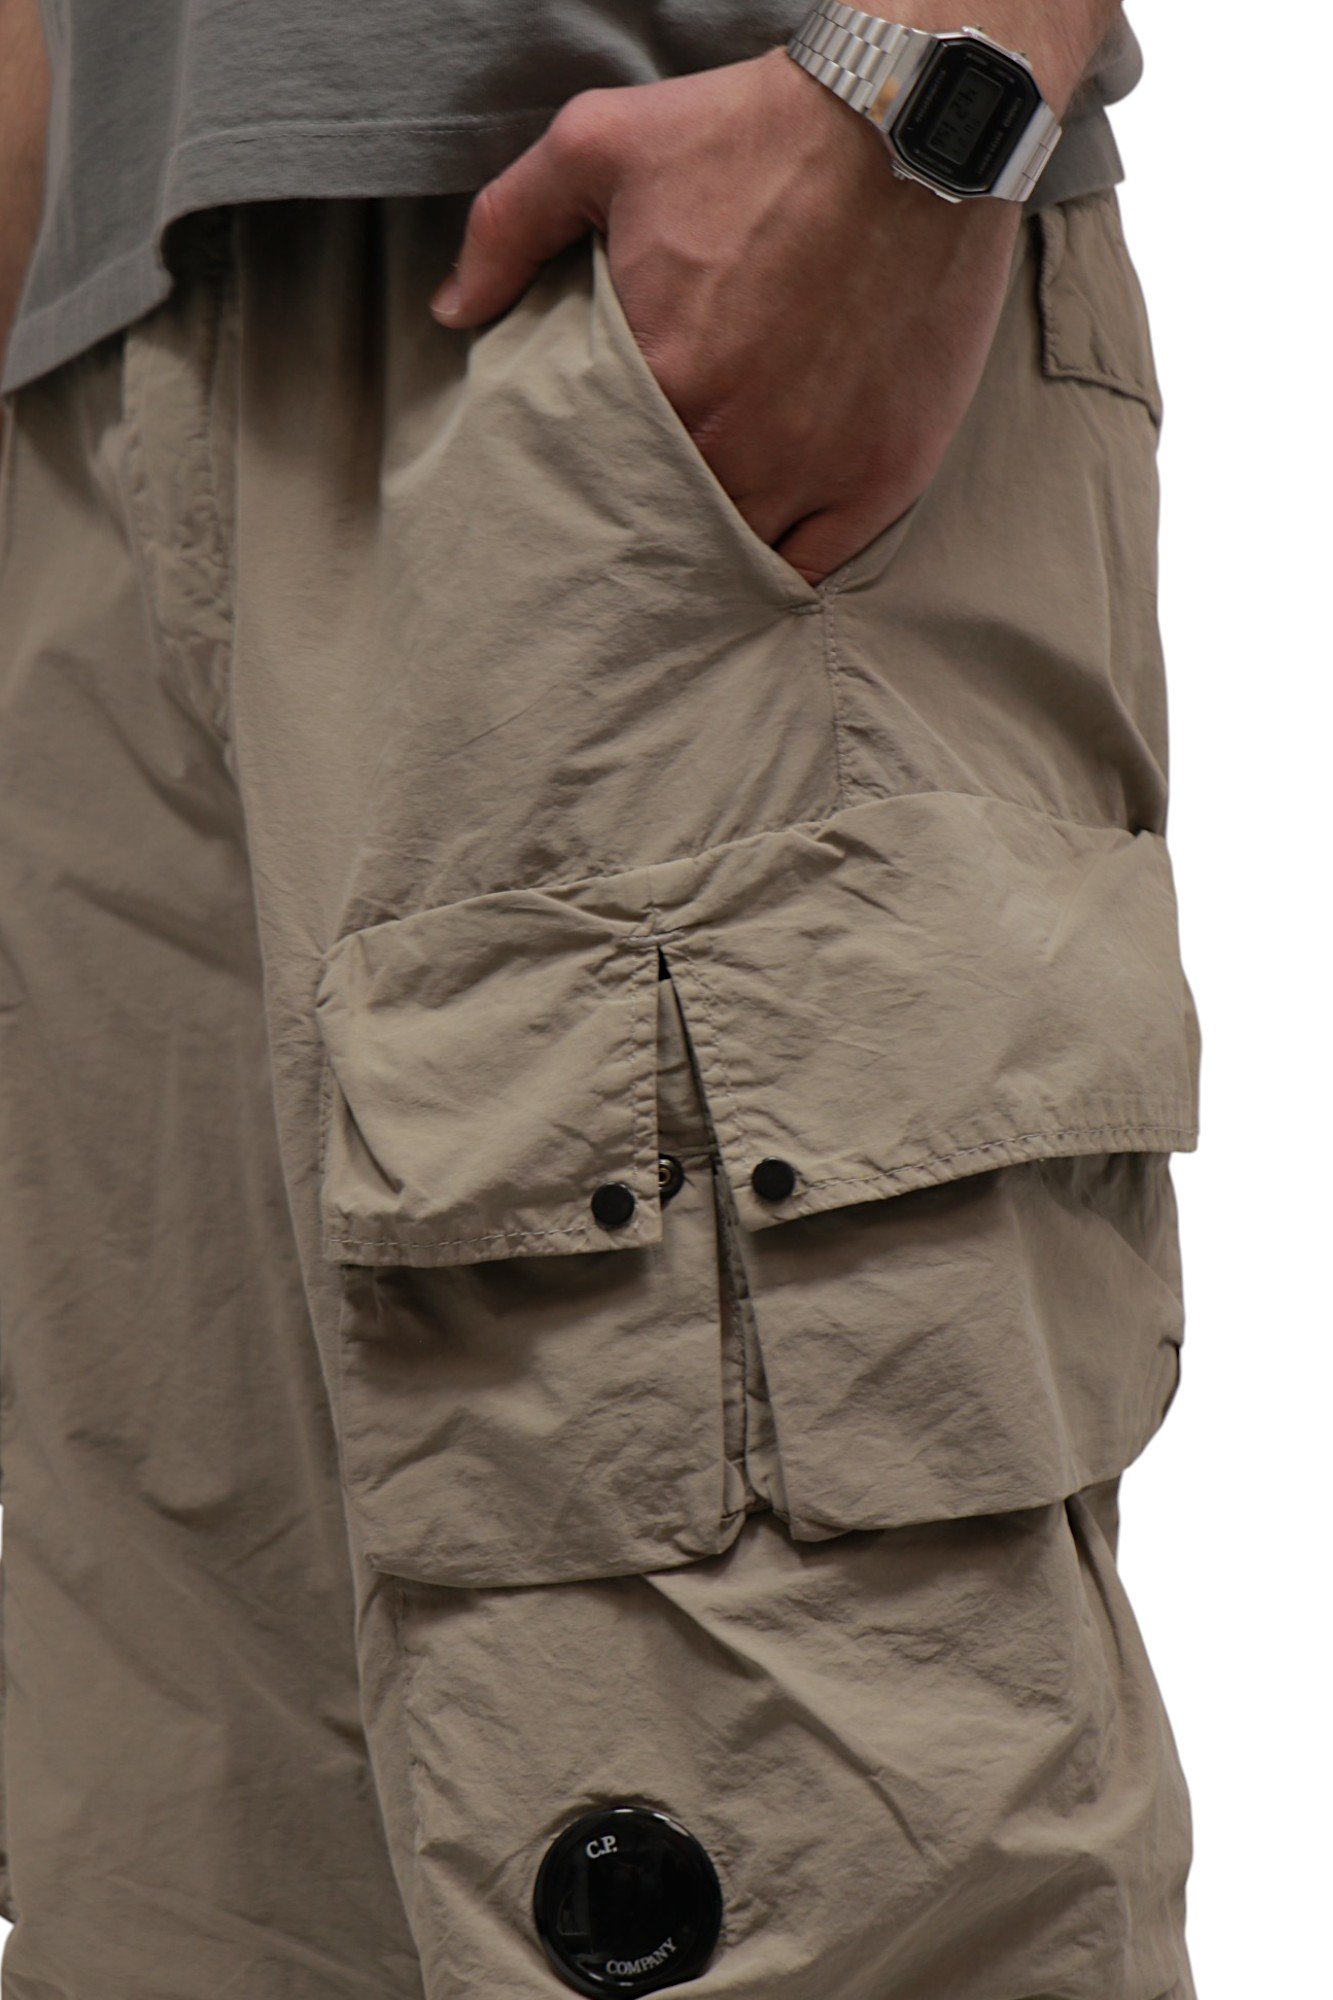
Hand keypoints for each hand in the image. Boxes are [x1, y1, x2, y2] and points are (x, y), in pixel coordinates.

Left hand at [432, 46, 1023, 586]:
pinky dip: (787, 570)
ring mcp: (816, 468)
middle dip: (644, 530)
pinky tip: (762, 560)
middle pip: (666, 529)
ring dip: (711, 555)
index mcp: (661, 380)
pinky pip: (820, 565)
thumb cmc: (754, 130)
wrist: (907, 123)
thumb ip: (508, 225)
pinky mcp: (884, 472)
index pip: (596, 477)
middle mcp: (736, 443)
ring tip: (687, 552)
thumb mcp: (599, 145)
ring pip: (740, 556)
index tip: (578, 488)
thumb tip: (454, 310)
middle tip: (628, 530)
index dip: (584, 487)